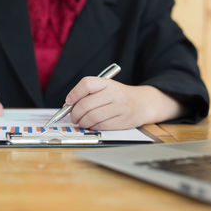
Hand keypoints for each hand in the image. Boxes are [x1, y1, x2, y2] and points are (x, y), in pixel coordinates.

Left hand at [65, 77, 183, 129]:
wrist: (142, 103)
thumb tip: (68, 105)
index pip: (87, 84)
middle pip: (86, 104)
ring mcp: (120, 108)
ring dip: (82, 122)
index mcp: (108, 83)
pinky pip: (101, 126)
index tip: (68, 102)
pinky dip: (93, 127)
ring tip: (82, 122)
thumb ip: (88, 93)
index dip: (74, 94)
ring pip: (92, 117)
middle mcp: (114, 93)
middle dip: (75, 113)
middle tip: (73, 116)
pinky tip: (92, 125)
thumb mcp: (106, 87)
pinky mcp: (123, 121)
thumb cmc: (118, 96)